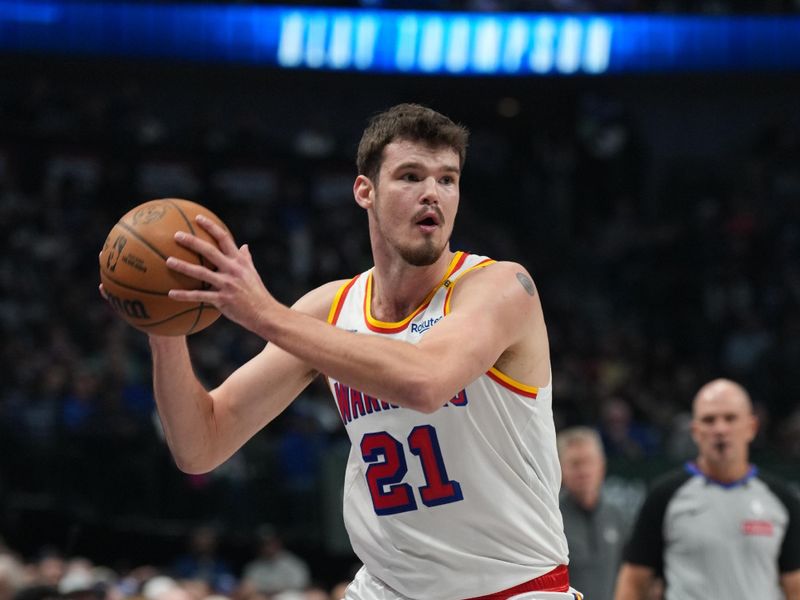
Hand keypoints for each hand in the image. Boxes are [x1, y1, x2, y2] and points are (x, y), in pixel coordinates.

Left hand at [165, 214, 276, 332]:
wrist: (265, 313)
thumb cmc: (257, 293)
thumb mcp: (253, 273)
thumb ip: (246, 258)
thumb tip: (244, 246)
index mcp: (239, 261)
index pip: (224, 239)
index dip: (211, 227)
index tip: (198, 218)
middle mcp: (233, 270)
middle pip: (210, 251)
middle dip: (192, 241)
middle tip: (176, 235)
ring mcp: (227, 284)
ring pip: (201, 272)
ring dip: (183, 266)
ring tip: (168, 261)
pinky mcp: (222, 300)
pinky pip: (200, 296)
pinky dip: (184, 295)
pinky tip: (171, 294)